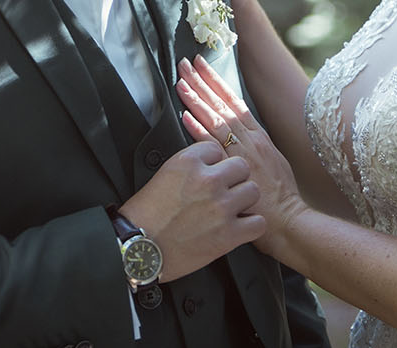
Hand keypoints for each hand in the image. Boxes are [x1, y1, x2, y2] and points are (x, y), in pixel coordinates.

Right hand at [119, 140, 264, 281]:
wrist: (139, 248)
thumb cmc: (146, 215)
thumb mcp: (164, 174)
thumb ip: (190, 164)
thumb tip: (207, 161)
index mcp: (189, 162)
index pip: (217, 148)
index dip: (215, 162)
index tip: (212, 171)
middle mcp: (208, 180)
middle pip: (242, 166)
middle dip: (234, 178)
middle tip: (225, 190)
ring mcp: (221, 207)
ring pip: (253, 191)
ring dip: (244, 200)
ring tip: (232, 208)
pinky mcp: (228, 234)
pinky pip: (257, 222)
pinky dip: (251, 226)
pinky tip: (240, 227)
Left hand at [176, 55, 307, 258]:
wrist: (290, 221)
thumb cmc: (281, 198)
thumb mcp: (273, 164)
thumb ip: (256, 149)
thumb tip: (242, 138)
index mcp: (259, 136)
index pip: (234, 101)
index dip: (216, 82)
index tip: (202, 66)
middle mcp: (250, 139)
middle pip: (222, 104)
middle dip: (202, 82)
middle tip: (186, 64)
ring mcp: (241, 152)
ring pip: (215, 119)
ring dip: (196, 99)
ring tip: (181, 83)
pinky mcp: (234, 168)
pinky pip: (211, 145)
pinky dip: (198, 128)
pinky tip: (185, 116)